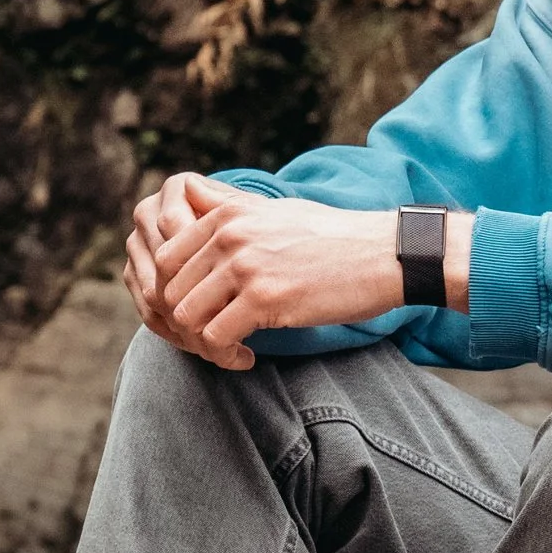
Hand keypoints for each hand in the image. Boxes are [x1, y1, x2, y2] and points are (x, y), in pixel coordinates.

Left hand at [126, 177, 433, 370]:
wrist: (386, 254)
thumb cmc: (335, 237)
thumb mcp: (276, 209)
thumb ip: (229, 205)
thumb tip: (193, 194)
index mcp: (227, 215)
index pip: (164, 260)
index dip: (175, 295)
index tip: (201, 313)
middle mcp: (229, 236)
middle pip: (170, 291)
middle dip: (186, 324)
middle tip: (213, 340)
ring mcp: (245, 266)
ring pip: (186, 317)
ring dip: (202, 344)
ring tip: (230, 350)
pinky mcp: (264, 298)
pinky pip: (216, 338)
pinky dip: (225, 356)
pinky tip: (248, 358)